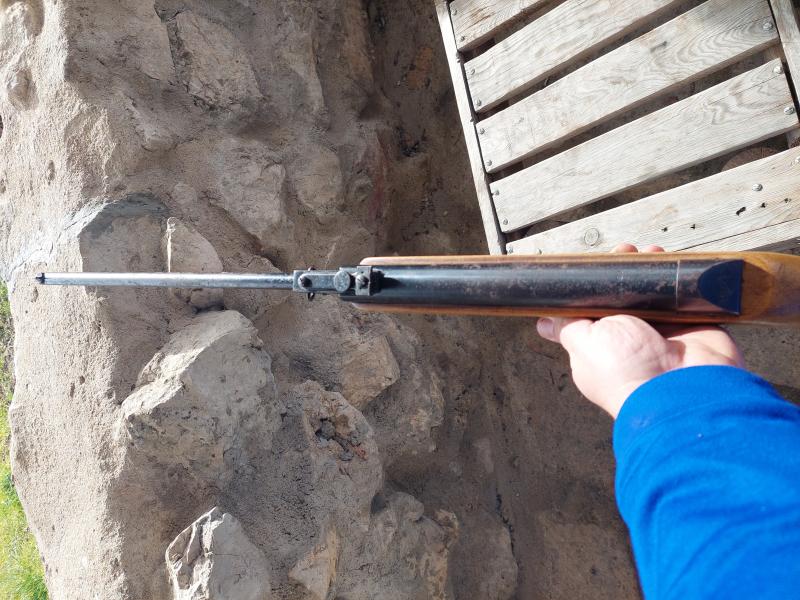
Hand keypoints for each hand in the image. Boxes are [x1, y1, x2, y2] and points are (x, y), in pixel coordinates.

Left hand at [536, 244, 743, 417]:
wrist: (680, 386)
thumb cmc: (625, 372)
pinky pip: (681, 294)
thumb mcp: (583, 344)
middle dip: (622, 271)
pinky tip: (668, 260)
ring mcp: (661, 331)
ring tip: (648, 252)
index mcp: (600, 347)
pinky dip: (676, 277)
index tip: (594, 265)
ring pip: (651, 291)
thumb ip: (566, 327)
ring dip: (649, 268)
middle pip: (623, 295)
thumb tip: (544, 322)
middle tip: (624, 252)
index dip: (592, 284)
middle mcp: (630, 340)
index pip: (592, 309)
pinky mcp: (690, 324)